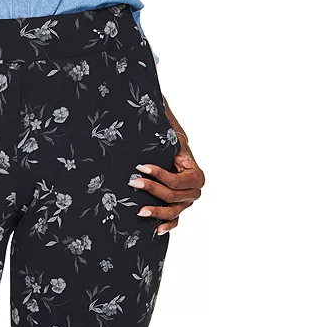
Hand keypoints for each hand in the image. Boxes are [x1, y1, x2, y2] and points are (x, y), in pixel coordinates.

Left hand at [130, 98, 204, 234]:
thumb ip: (165, 117)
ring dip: (157, 211)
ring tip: (139, 211)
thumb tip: (157, 97)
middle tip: (132, 183)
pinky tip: (155, 230)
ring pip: (173, 211)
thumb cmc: (165, 141)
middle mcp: (195, 189)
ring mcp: (187, 202)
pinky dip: (167, 225)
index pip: (176, 180)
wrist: (167, 153)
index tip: (139, 167)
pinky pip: (175, 221)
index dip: (158, 175)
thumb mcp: (167, 130)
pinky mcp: (179, 209)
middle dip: (152, 190)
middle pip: (174, 196)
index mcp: (195, 172)